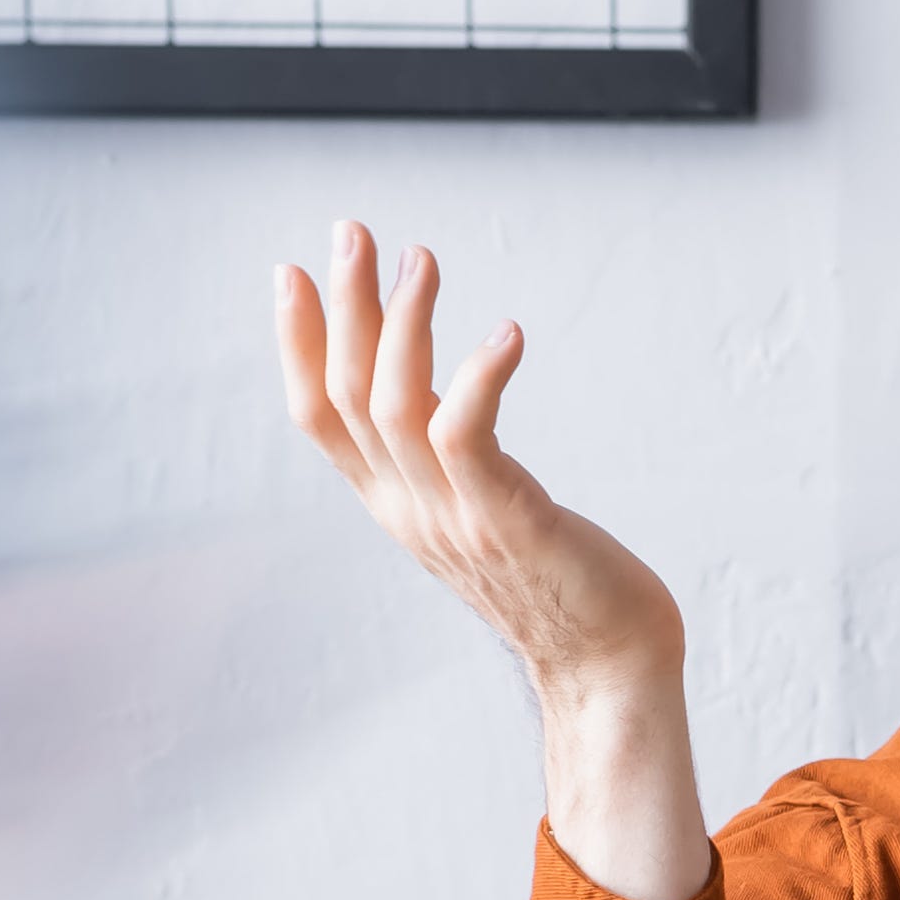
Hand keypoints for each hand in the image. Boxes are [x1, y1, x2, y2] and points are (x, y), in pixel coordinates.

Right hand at [278, 222, 711, 899]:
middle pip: (347, 394)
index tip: (290, 271)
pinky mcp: (508, 521)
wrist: (609, 668)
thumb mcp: (481, 516)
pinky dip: (479, 377)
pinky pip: (468, 437)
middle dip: (341, 307)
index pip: (319, 418)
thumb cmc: (562, 585)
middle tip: (350, 231)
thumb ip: (450, 467)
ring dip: (403, 323)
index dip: (297, 344)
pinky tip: (506, 333)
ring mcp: (454, 518)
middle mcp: (411, 511)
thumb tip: (441, 410)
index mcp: (395, 507)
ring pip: (395, 405)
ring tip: (421, 258)